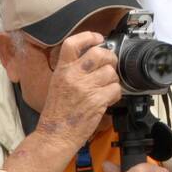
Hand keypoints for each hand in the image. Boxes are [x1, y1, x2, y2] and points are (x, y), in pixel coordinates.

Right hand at [36, 33, 121, 150]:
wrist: (55, 135)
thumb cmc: (57, 113)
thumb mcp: (58, 84)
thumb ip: (72, 69)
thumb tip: (94, 57)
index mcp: (62, 70)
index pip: (73, 43)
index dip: (89, 37)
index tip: (98, 39)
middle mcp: (73, 76)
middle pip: (99, 53)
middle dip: (110, 58)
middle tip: (110, 65)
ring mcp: (85, 88)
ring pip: (111, 72)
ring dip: (113, 79)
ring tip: (106, 87)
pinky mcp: (97, 100)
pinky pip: (116, 89)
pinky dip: (115, 94)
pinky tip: (107, 99)